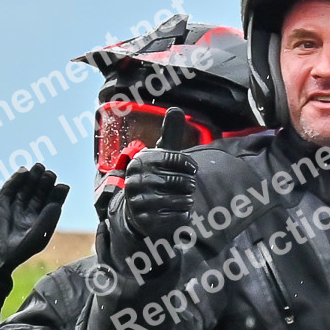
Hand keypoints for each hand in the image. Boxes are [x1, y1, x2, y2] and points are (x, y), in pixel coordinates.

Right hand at [0, 164, 68, 273]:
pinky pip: (10, 188)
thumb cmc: (21, 249)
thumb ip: (50, 216)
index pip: (50, 202)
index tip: (61, 186)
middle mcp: (28, 211)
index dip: (56, 193)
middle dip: (44, 182)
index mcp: (40, 220)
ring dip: (32, 177)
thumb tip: (59, 196)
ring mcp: (14, 205)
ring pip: (25, 187)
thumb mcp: (40, 234)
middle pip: (39, 192)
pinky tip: (24, 171)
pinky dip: (16, 179)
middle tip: (49, 173)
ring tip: (39, 167)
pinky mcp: (0, 202)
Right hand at [121, 106, 196, 241]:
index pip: (175, 159)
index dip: (189, 165)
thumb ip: (169, 134)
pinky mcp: (145, 220)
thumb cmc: (155, 176)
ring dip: (187, 200)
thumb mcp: (161, 155)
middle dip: (189, 185)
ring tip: (185, 199)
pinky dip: (184, 215)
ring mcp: (139, 201)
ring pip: (179, 200)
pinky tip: (181, 211)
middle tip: (188, 187)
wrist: (137, 208)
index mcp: (141, 160)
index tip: (192, 170)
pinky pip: (176, 217)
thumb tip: (176, 109)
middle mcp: (136, 180)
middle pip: (179, 182)